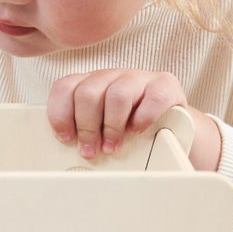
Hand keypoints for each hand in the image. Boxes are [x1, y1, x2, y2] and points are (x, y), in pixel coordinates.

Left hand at [47, 68, 189, 160]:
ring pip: (117, 95)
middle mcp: (112, 76)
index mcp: (91, 83)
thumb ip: (83, 133)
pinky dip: (143, 118)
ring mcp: (139, 78)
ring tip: (112, 147)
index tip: (66, 138)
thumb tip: (66, 155)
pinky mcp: (165, 85)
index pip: (65, 87)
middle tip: (90, 149)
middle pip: (88, 92)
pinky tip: (138, 131)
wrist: (172, 126)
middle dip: (86, 126)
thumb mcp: (101, 129)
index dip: (61, 114)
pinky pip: (152, 98)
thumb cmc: (129, 130)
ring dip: (112, 127)